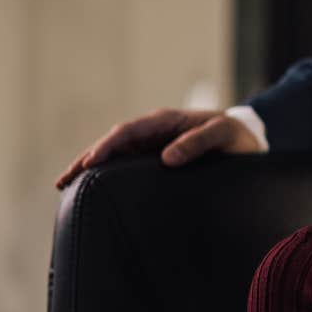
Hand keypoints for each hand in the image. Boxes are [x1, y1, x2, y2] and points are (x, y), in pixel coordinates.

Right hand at [54, 108, 261, 188]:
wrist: (249, 141)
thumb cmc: (237, 137)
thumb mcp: (223, 135)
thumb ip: (198, 142)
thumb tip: (167, 158)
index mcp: (165, 122)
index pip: (126, 132)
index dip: (106, 147)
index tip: (90, 164)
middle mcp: (154, 132)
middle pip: (112, 144)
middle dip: (86, 160)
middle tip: (62, 181)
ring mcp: (153, 146)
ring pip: (115, 156)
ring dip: (91, 169)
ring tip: (67, 188)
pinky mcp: (156, 161)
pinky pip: (127, 166)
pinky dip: (108, 176)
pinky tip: (95, 189)